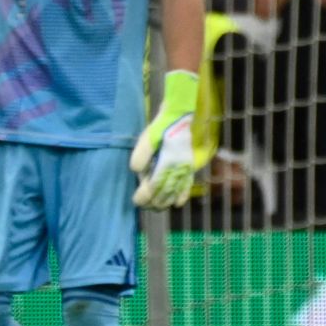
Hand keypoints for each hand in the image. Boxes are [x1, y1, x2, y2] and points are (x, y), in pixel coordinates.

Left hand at [130, 70, 198, 209]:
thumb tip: (136, 170)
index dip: (145, 196)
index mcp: (167, 162)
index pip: (154, 186)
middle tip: (143, 207)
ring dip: (165, 201)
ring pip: (175, 191)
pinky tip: (177, 203)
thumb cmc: (161, 127)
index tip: (136, 201)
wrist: (180, 117)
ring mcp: (185, 168)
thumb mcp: (147, 138)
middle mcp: (178, 168)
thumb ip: (141, 154)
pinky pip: (187, 184)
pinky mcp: (189, 165)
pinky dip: (182, 195)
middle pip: (165, 192)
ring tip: (156, 208)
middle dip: (153, 202)